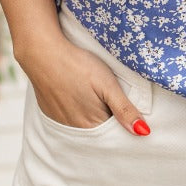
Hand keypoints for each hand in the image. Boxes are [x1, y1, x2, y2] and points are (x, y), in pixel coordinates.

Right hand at [20, 34, 148, 134]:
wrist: (42, 52)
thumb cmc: (78, 65)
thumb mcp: (108, 84)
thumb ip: (124, 109)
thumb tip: (143, 132)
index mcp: (92, 125)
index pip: (115, 132)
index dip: (124, 121)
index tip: (129, 109)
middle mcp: (75, 128)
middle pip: (100, 130)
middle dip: (110, 120)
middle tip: (110, 98)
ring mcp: (60, 121)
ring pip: (84, 124)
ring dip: (93, 116)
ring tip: (94, 95)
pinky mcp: (50, 112)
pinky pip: (69, 118)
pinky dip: (77, 111)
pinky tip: (79, 95)